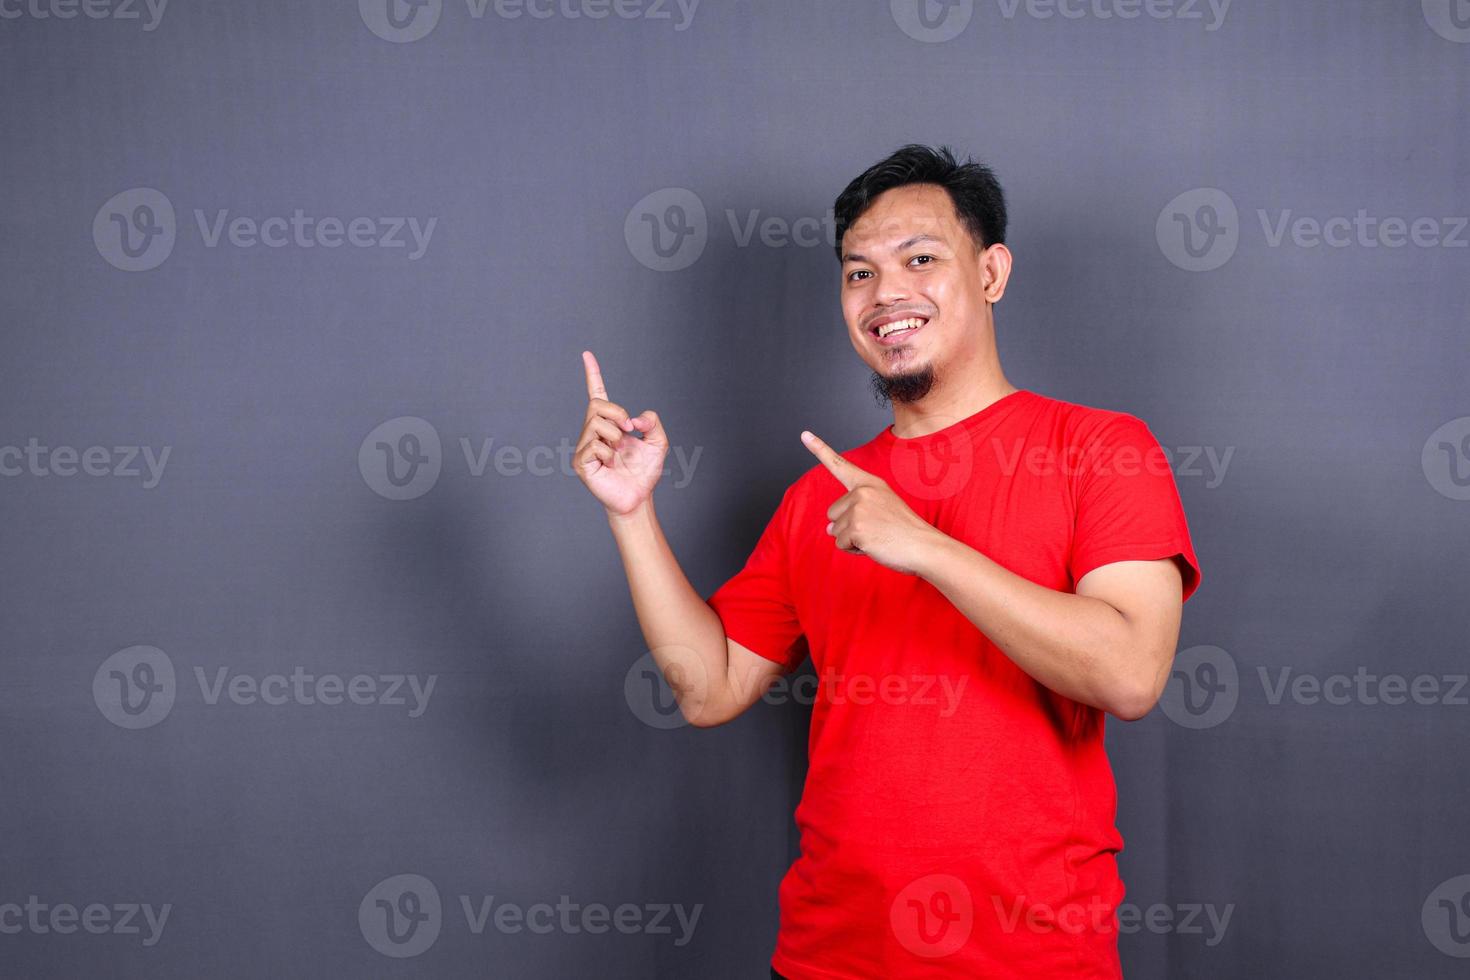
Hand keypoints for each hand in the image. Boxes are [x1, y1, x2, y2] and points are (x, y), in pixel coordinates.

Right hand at [574, 351, 668, 516]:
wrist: (639, 498)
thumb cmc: (645, 472)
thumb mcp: (658, 442)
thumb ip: (652, 422)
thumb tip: (634, 418)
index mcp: (608, 424)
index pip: (597, 394)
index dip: (593, 374)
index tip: (587, 354)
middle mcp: (593, 432)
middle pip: (597, 405)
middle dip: (617, 413)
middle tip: (629, 430)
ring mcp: (584, 447)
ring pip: (596, 424)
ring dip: (615, 437)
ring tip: (618, 454)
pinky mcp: (581, 463)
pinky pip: (594, 445)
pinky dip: (608, 454)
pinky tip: (610, 465)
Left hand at [801, 430, 941, 575]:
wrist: (924, 546)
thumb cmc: (905, 531)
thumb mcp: (882, 509)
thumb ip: (854, 512)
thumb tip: (829, 528)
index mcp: (870, 483)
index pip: (840, 465)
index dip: (820, 449)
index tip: (804, 434)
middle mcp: (862, 491)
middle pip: (832, 513)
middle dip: (848, 526)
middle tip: (876, 529)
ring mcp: (859, 508)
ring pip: (835, 530)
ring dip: (852, 539)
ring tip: (877, 536)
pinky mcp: (856, 528)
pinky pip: (841, 544)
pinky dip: (854, 550)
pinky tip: (874, 545)